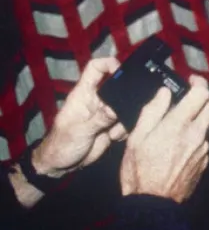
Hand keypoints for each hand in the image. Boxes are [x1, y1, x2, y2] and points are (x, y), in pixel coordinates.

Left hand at [34, 57, 126, 176]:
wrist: (60, 165)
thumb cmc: (60, 145)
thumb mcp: (79, 131)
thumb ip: (99, 119)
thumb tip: (118, 108)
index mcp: (83, 95)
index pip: (96, 68)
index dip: (109, 64)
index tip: (122, 71)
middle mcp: (96, 101)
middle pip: (118, 86)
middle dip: (127, 97)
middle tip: (125, 112)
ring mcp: (105, 113)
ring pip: (126, 107)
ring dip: (125, 120)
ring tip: (112, 132)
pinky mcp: (112, 126)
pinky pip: (127, 122)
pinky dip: (125, 130)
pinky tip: (113, 138)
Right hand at [119, 76, 208, 202]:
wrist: (153, 204)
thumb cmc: (139, 171)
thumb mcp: (137, 138)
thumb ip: (152, 111)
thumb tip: (163, 93)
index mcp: (179, 125)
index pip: (201, 94)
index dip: (199, 83)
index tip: (192, 81)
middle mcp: (196, 135)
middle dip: (205, 99)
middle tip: (191, 100)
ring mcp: (203, 149)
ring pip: (208, 126)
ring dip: (198, 121)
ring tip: (177, 127)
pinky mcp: (204, 162)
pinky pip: (203, 143)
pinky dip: (195, 138)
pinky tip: (178, 147)